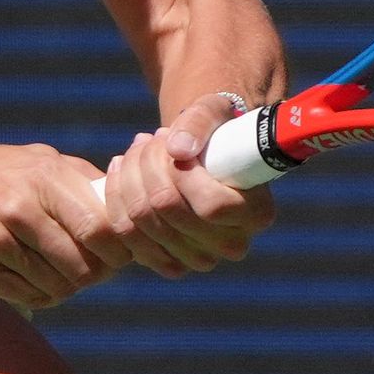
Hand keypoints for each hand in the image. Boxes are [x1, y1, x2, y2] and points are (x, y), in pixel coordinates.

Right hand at [0, 142, 129, 308]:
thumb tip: (131, 206)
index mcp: (44, 177)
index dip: (118, 250)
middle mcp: (18, 207)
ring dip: (70, 286)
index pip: (99, 227)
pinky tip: (42, 282)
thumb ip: (86, 180)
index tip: (122, 255)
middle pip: (80, 263)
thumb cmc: (5, 175)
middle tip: (98, 271)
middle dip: (97, 274)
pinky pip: (27, 296)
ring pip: (56, 284)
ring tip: (68, 275)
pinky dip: (43, 295)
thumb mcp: (44, 161)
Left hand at [101, 92, 276, 278]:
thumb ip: (200, 123)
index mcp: (257, 213)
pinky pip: (127, 235)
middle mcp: (233, 244)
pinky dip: (116, 198)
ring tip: (136, 149)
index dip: (181, 173)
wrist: (207, 157)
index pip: (211, 206)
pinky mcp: (169, 262)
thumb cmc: (217, 131)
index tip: (172, 141)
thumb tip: (177, 150)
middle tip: (148, 138)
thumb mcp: (215, 112)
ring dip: (128, 177)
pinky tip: (120, 170)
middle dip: (147, 165)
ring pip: (142, 223)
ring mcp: (200, 258)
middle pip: (168, 211)